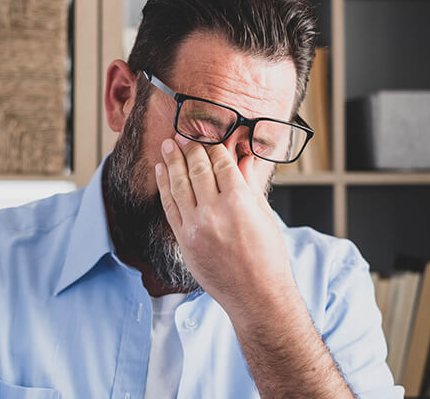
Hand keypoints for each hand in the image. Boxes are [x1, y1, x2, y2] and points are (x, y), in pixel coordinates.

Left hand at [155, 134, 295, 318]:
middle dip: (189, 147)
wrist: (256, 296)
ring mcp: (195, 227)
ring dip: (172, 161)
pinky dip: (164, 186)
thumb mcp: (264, 215)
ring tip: (168, 144)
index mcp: (239, 202)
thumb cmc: (267, 257)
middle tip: (183, 133)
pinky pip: (169, 207)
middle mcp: (214, 212)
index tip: (207, 134)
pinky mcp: (184, 240)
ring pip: (179, 184)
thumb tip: (243, 158)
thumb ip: (249, 184)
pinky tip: (162, 171)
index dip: (212, 145)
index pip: (221, 163)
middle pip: (197, 169)